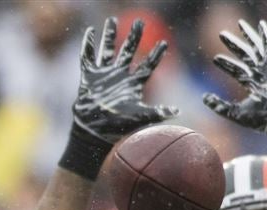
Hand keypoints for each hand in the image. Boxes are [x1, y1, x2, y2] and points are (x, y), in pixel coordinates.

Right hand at [71, 17, 177, 143]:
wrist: (94, 132)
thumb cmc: (117, 126)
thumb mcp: (140, 117)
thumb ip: (157, 112)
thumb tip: (178, 111)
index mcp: (132, 84)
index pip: (147, 65)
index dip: (156, 55)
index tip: (164, 43)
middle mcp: (119, 76)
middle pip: (128, 51)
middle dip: (133, 37)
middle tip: (139, 22)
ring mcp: (103, 76)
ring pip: (107, 51)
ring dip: (109, 36)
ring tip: (111, 20)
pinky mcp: (89, 78)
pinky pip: (87, 58)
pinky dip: (88, 45)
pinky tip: (90, 32)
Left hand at [203, 19, 266, 129]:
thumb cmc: (258, 120)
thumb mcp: (232, 113)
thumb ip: (218, 105)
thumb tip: (203, 97)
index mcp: (252, 84)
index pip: (236, 71)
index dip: (226, 65)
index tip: (215, 59)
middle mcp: (260, 75)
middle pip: (245, 55)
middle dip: (233, 44)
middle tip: (222, 34)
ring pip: (256, 48)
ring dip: (248, 35)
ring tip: (239, 23)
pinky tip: (261, 25)